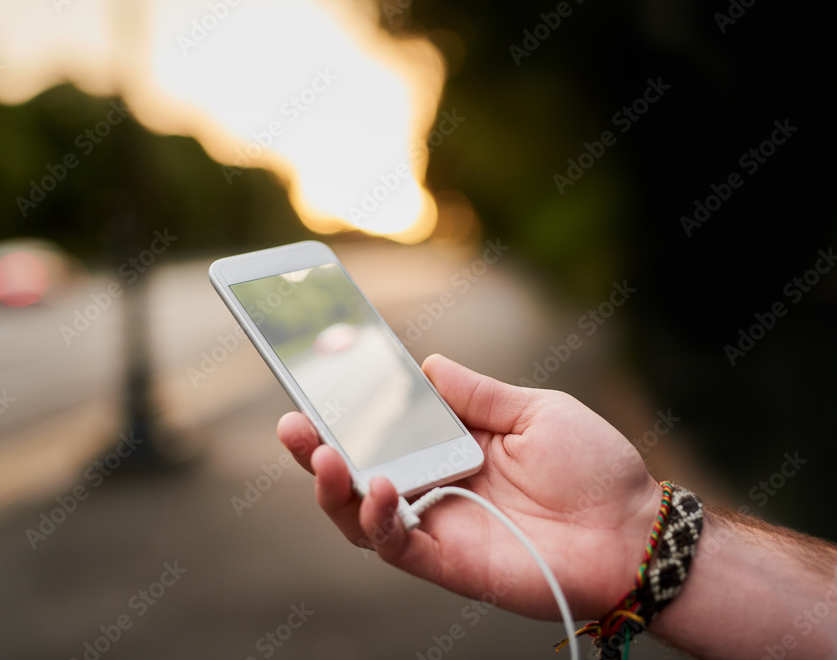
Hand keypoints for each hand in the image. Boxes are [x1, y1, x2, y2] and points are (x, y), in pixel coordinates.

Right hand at [277, 354, 663, 620]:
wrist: (634, 529)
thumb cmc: (595, 468)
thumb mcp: (537, 411)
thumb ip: (478, 395)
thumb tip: (428, 364)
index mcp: (452, 446)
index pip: (386, 426)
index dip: (349, 408)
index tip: (317, 376)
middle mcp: (435, 486)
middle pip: (358, 471)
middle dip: (316, 448)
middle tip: (291, 421)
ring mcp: (438, 525)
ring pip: (361, 513)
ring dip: (332, 486)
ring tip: (320, 455)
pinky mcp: (449, 562)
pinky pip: (396, 545)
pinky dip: (377, 518)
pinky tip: (375, 486)